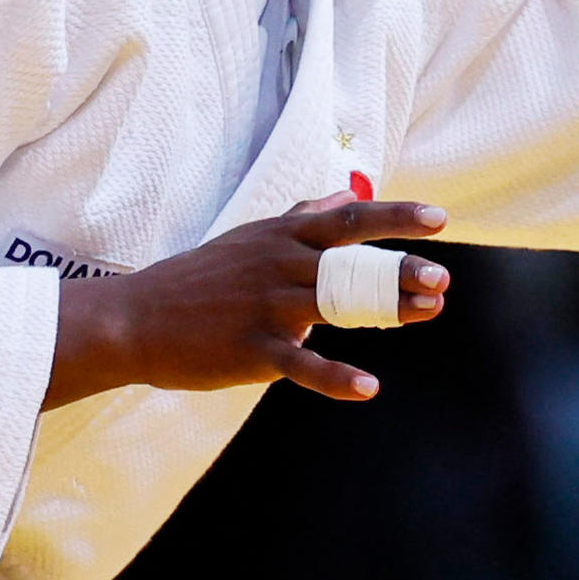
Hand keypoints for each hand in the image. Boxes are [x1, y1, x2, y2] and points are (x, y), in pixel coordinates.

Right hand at [45, 191, 451, 409]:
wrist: (136, 320)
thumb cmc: (200, 277)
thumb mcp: (253, 236)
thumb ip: (304, 215)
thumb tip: (348, 193)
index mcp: (283, 238)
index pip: (350, 222)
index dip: (396, 218)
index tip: (439, 219)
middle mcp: (280, 266)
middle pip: (351, 265)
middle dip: (400, 270)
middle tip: (442, 278)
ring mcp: (267, 308)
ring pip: (337, 305)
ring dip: (386, 310)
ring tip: (428, 313)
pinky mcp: (252, 350)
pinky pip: (301, 363)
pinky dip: (335, 375)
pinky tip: (369, 385)